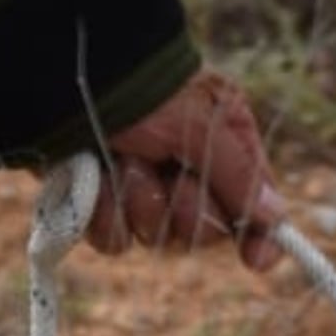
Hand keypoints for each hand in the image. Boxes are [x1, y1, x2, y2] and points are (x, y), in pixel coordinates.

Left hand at [86, 71, 286, 272]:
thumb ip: (237, 171)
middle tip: (172, 177)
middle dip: (186, 208)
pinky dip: (105, 212)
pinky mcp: (99, 199)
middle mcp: (182, 164)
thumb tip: (275, 216)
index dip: (257, 235)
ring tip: (124, 159)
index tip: (254, 260)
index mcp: (218, 138)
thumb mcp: (197, 121)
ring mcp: (138, 184)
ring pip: (156, 235)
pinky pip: (114, 239)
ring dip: (141, 201)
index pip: (252, 201)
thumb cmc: (139, 86)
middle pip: (204, 229)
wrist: (61, 75)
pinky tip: (97, 178)